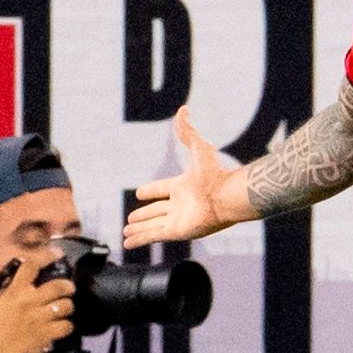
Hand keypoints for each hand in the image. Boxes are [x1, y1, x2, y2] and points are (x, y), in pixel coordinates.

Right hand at [0, 248, 75, 352]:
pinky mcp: (46, 334)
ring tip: (64, 310)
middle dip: (68, 286)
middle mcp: (28, 302)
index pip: (31, 266)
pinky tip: (62, 327)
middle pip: (58, 285)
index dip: (45, 258)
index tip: (55, 255)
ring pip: (66, 305)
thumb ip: (4, 290)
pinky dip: (67, 326)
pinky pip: (66, 325)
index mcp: (15, 292)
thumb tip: (13, 279)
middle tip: (69, 289)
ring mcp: (39, 318)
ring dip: (67, 307)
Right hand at [122, 106, 233, 248]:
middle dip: (144, 215)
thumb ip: (188, 131)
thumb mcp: (199, 147)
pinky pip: (153, 236)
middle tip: (130, 219)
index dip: (151, 191)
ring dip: (139, 229)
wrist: (226, 195)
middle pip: (157, 211)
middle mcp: (180, 204)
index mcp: (183, 186)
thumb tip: (183, 109)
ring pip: (153, 225)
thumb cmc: (215, 172)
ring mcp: (178, 219)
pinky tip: (128, 243)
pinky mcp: (176, 232)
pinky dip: (140, 240)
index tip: (139, 193)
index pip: (162, 189)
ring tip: (126, 232)